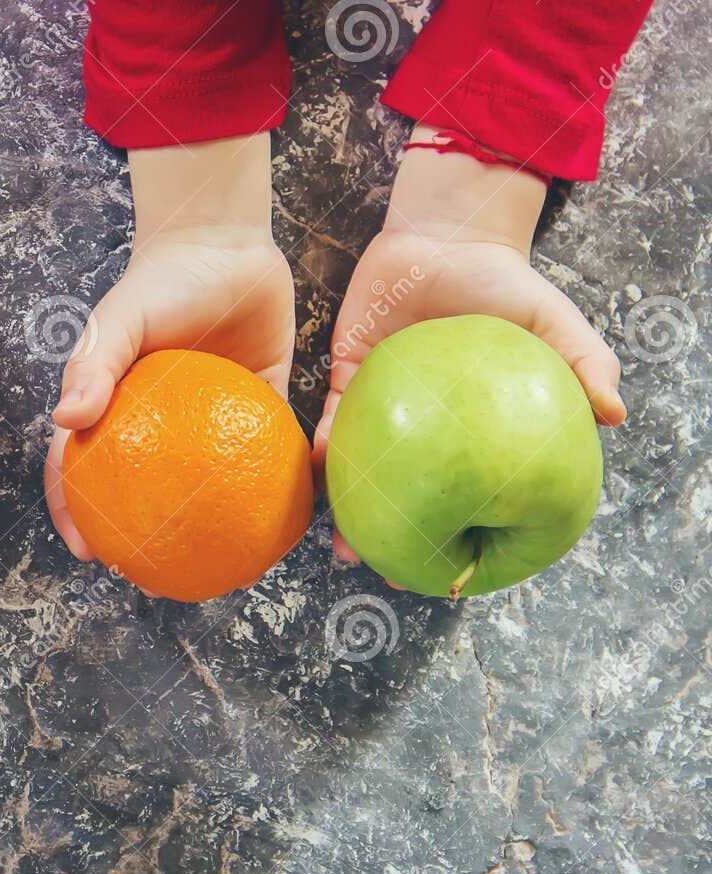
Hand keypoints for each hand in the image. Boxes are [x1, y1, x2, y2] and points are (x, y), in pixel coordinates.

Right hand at [44, 134, 295, 563]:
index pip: (82, 472)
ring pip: (207, 489)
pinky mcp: (260, 409)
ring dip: (213, 533)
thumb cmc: (162, 279)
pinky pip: (267, 457)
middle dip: (146, 543)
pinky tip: (286, 526)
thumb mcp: (118, 319)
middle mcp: (159, 426)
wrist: (229, 241)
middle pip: (145, 495)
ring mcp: (209, 423)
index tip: (90, 553)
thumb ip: (93, 365)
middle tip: (155, 580)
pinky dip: (275, 491)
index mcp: (116, 411)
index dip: (76, 516)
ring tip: (224, 571)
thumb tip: (65, 422)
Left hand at [312, 124, 625, 564]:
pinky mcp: (346, 377)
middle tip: (383, 571)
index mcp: (471, 429)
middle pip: (407, 493)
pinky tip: (319, 468)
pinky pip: (330, 418)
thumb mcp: (553, 322)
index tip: (455, 576)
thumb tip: (616, 415)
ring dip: (348, 507)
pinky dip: (323, 444)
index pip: (469, 493)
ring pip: (361, 469)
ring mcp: (383, 407)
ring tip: (343, 547)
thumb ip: (584, 362)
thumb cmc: (503, 284)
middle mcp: (424, 429)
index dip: (464, 537)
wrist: (446, 236)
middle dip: (393, 538)